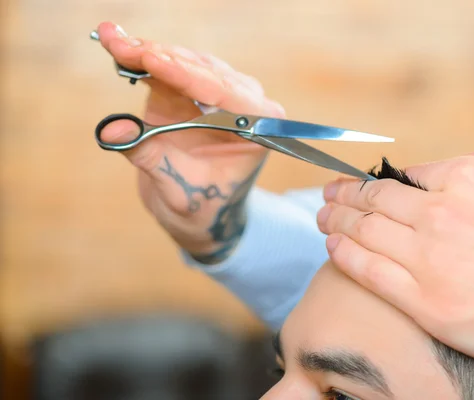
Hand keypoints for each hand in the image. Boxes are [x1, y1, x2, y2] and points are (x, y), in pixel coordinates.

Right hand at [95, 22, 284, 262]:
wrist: (201, 214)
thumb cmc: (201, 206)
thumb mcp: (177, 188)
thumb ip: (149, 156)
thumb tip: (113, 129)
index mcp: (259, 126)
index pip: (221, 91)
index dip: (183, 73)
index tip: (150, 59)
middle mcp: (246, 104)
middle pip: (202, 70)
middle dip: (159, 57)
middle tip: (120, 45)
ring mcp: (221, 94)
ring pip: (185, 63)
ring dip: (147, 52)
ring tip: (113, 40)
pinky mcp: (194, 91)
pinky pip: (169, 69)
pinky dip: (143, 59)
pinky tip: (118, 46)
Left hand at [317, 134, 473, 387]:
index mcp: (470, 180)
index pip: (408, 175)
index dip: (382, 179)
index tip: (367, 183)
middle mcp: (441, 214)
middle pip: (377, 198)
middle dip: (346, 193)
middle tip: (328, 193)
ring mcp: (428, 258)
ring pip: (365, 230)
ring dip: (336, 218)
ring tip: (322, 214)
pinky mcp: (424, 300)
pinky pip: (368, 270)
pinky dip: (344, 253)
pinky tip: (332, 245)